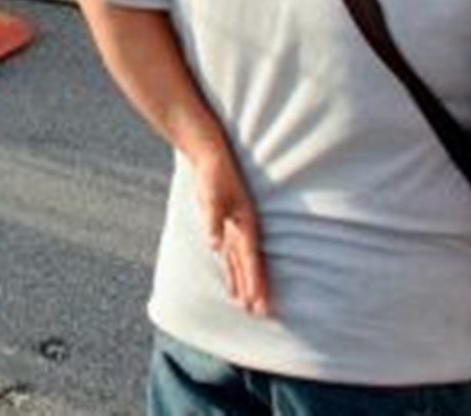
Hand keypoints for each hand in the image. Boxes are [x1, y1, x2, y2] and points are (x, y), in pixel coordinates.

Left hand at [190, 147, 271, 317]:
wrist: (210, 156)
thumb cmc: (213, 175)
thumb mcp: (211, 196)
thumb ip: (213, 221)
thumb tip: (214, 246)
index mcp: (246, 224)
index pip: (251, 260)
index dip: (255, 282)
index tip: (258, 302)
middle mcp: (244, 230)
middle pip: (250, 266)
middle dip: (254, 290)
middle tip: (260, 314)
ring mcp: (235, 229)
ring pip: (241, 263)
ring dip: (243, 283)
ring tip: (247, 306)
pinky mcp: (226, 226)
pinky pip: (231, 256)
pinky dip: (232, 271)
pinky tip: (232, 284)